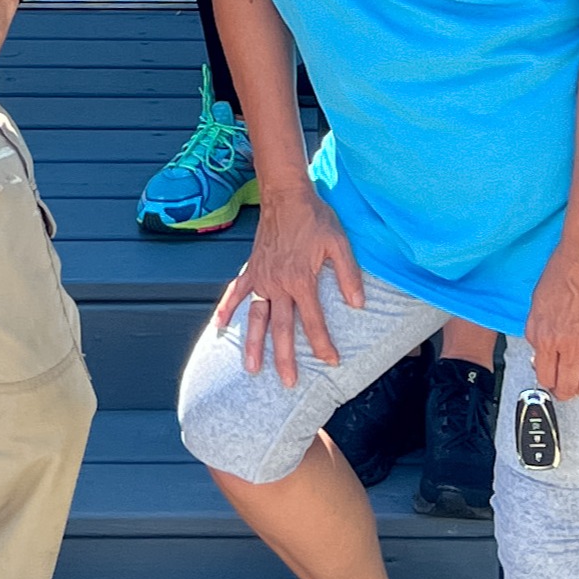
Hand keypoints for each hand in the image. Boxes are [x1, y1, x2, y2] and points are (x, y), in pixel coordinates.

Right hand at [216, 192, 364, 387]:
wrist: (286, 195)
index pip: (313, 321)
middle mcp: (278, 284)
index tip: (331, 361)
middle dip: (285, 358)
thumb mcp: (339, 243)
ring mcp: (261, 278)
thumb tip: (358, 304)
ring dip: (254, 344)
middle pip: (281, 328)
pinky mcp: (252, 269)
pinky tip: (220, 328)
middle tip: (289, 383)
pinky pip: (236, 293)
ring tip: (252, 369)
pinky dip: (227, 310)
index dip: (322, 344)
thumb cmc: (314, 218)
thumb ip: (349, 275)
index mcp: (301, 280)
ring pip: (256, 317)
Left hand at [526, 235, 578, 399]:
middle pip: (567, 386)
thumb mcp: (536, 305)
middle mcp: (569, 344)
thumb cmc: (563, 272)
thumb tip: (540, 353)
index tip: (549, 380)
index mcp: (546, 336)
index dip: (546, 381)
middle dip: (564, 391)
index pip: (544, 376)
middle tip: (565, 387)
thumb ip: (536, 333)